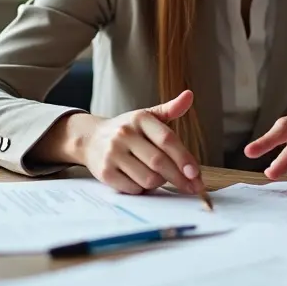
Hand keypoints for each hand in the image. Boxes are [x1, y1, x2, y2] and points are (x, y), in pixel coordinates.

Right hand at [52, 90, 204, 195]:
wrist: (91, 138)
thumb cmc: (127, 130)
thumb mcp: (147, 116)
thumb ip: (170, 109)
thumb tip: (189, 95)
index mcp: (140, 119)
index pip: (167, 139)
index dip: (184, 158)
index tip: (195, 173)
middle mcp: (125, 134)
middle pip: (159, 162)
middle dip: (179, 177)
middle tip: (192, 187)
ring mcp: (113, 154)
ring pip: (148, 179)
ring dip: (160, 182)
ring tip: (158, 175)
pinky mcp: (105, 173)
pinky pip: (134, 188)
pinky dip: (143, 189)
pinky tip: (141, 180)